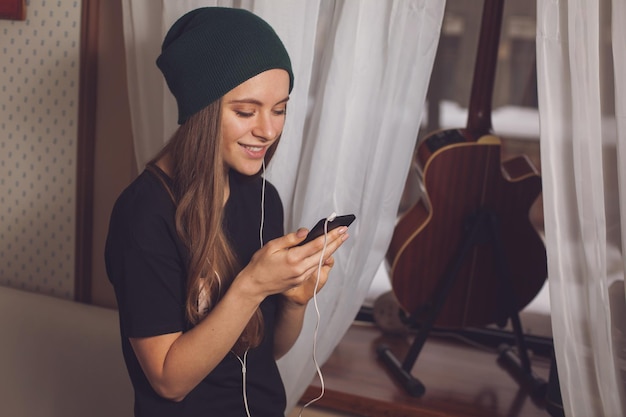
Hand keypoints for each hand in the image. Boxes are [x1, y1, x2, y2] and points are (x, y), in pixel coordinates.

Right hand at [232, 225, 348, 303]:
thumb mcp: (272, 246)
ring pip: (321, 261)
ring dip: (331, 250)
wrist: (255, 285)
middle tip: (345, 233)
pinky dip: (321, 259)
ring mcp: (301, 276)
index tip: (340, 229)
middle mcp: (300, 268)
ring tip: (338, 240)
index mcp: (293, 258)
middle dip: (336, 242)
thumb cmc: (260, 264)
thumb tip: (305, 232)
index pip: (317, 245)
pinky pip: (314, 268)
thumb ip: (290, 239)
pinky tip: (325, 252)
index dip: (331, 236)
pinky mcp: (300, 280)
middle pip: (323, 253)